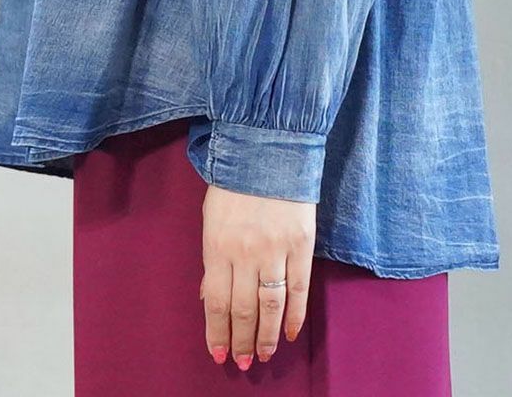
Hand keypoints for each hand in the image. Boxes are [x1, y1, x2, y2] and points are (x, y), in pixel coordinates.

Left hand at [199, 183, 315, 369]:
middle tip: (241, 362)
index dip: (217, 332)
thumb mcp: (211, 218)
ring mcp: (275, 249)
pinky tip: (290, 333)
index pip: (217, 302)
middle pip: (243, 310)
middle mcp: (245, 253)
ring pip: (270, 306)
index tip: (218, 354)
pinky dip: (295, 315)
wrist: (267, 149)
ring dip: (266, 336)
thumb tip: (210, 298)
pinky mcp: (301, 244)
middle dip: (240, 340)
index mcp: (218, 246)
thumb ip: (212, 260)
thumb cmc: (234, 183)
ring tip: (262, 355)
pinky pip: (298, 288)